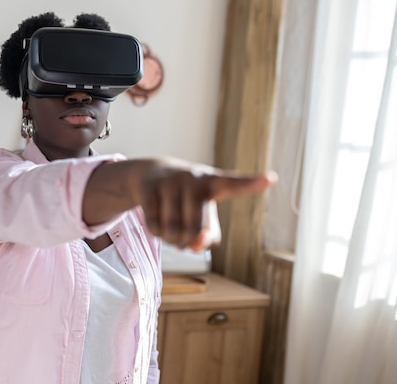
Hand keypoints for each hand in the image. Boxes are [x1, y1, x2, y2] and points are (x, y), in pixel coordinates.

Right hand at [128, 158, 276, 250]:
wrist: (151, 173)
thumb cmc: (186, 199)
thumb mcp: (203, 215)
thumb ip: (208, 236)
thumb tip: (197, 245)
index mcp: (214, 184)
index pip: (235, 184)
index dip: (252, 183)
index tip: (271, 178)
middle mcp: (193, 179)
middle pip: (193, 230)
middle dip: (186, 242)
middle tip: (183, 237)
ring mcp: (169, 182)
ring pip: (171, 231)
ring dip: (170, 240)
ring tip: (170, 229)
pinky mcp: (149, 188)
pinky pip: (154, 226)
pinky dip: (156, 233)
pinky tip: (157, 222)